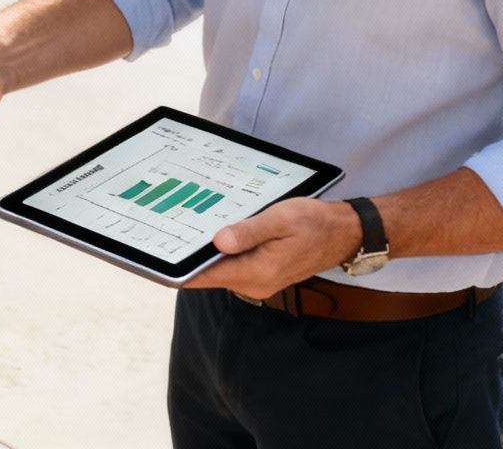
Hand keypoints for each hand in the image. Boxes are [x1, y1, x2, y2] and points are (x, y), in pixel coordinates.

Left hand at [179, 198, 363, 298]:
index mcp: (257, 272)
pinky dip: (224, 253)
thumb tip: (218, 242)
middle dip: (193, 256)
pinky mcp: (262, 275)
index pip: (207, 277)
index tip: (160, 258)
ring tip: (194, 227)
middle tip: (173, 230)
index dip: (181, 270)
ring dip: (209, 253)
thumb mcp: (281, 219)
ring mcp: (258, 282)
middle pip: (211, 274)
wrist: (343, 234)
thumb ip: (249, 232)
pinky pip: (234, 267)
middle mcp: (255, 284)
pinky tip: (221, 233)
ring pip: (222, 270)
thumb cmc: (315, 223)